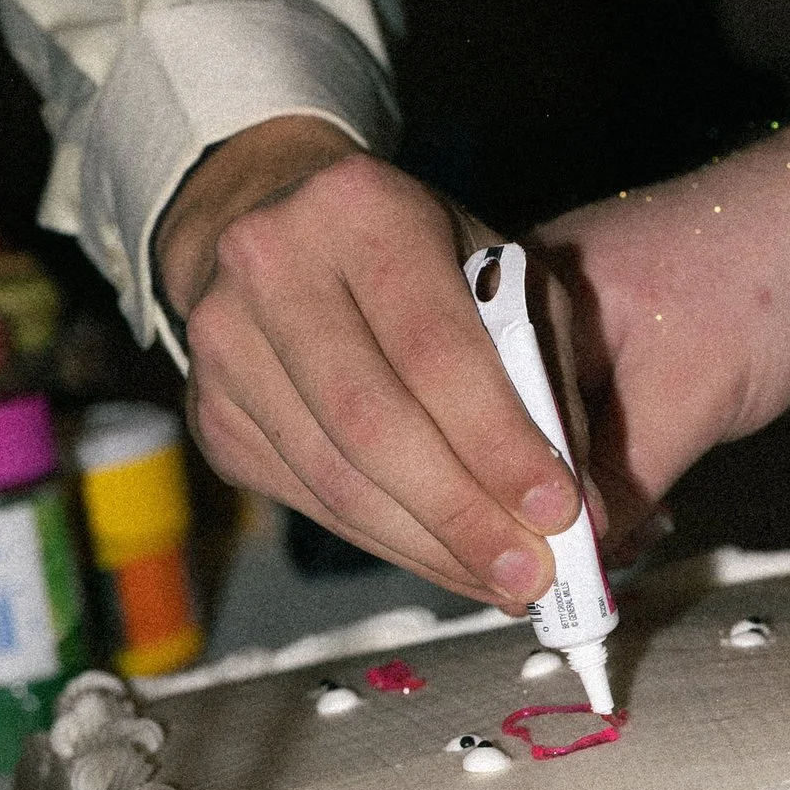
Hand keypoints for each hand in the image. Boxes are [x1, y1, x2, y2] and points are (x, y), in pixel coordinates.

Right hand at [157, 118, 590, 605]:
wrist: (279, 220)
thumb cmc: (418, 253)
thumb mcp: (494, 269)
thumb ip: (541, 370)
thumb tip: (579, 504)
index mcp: (360, 209)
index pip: (434, 348)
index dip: (498, 439)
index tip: (559, 511)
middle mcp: (272, 266)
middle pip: (373, 424)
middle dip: (462, 514)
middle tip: (532, 574)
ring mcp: (224, 343)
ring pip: (335, 478)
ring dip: (427, 545)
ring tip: (500, 580)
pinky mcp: (210, 412)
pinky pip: (307, 499)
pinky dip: (384, 541)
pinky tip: (442, 558)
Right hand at [541, 92, 789, 544]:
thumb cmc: (768, 273)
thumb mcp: (686, 393)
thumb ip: (623, 479)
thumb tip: (577, 555)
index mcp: (517, 296)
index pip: (481, 420)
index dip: (505, 501)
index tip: (535, 569)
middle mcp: (530, 318)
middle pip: (503, 439)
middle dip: (541, 513)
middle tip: (576, 576)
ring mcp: (573, 343)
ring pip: (549, 450)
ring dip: (583, 508)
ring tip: (620, 552)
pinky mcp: (618, 370)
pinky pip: (592, 445)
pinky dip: (612, 489)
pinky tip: (642, 520)